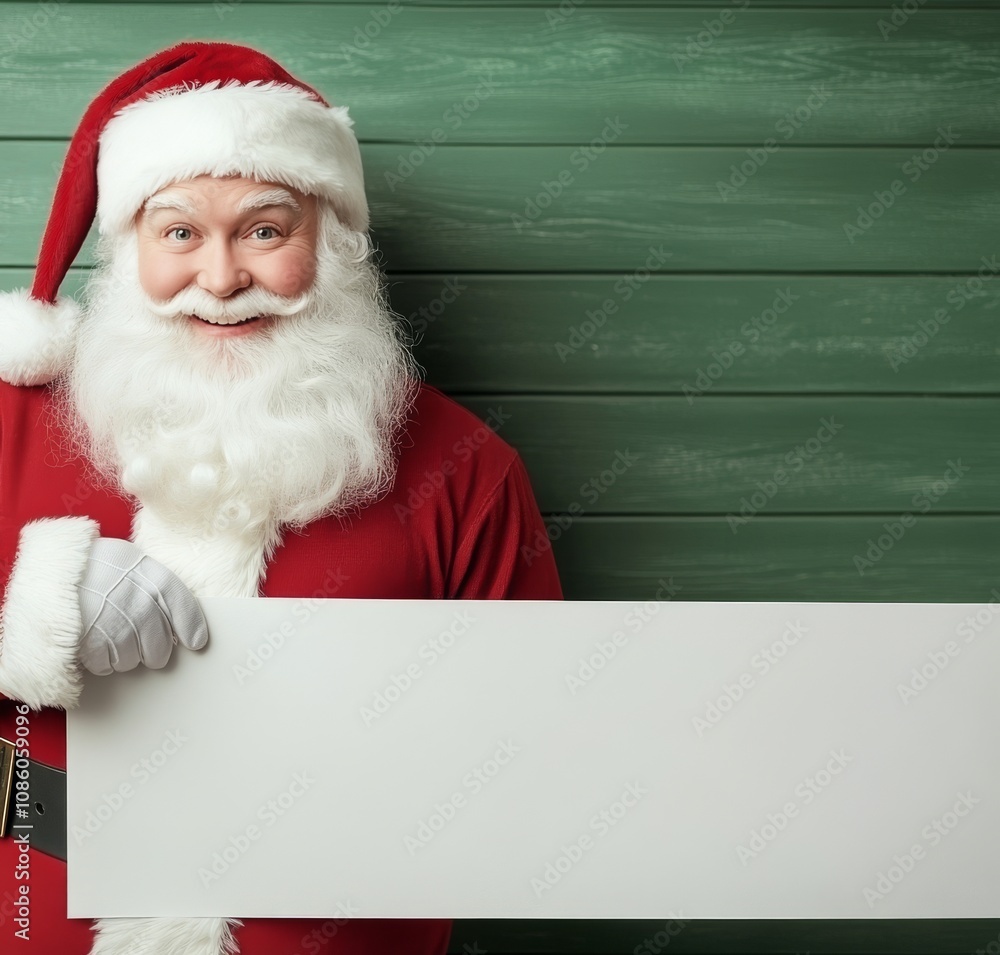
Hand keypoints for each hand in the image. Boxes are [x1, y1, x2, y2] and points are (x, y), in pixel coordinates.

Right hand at [77, 538, 208, 674]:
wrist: (48, 570)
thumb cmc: (91, 567)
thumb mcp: (128, 562)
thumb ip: (152, 585)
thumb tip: (174, 621)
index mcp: (149, 575)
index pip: (182, 605)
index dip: (191, 626)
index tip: (195, 642)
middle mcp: (138, 601)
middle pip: (160, 646)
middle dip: (154, 652)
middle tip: (146, 649)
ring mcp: (115, 623)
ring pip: (134, 660)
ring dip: (125, 656)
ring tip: (110, 637)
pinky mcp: (91, 642)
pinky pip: (107, 666)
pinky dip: (102, 661)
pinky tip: (95, 644)